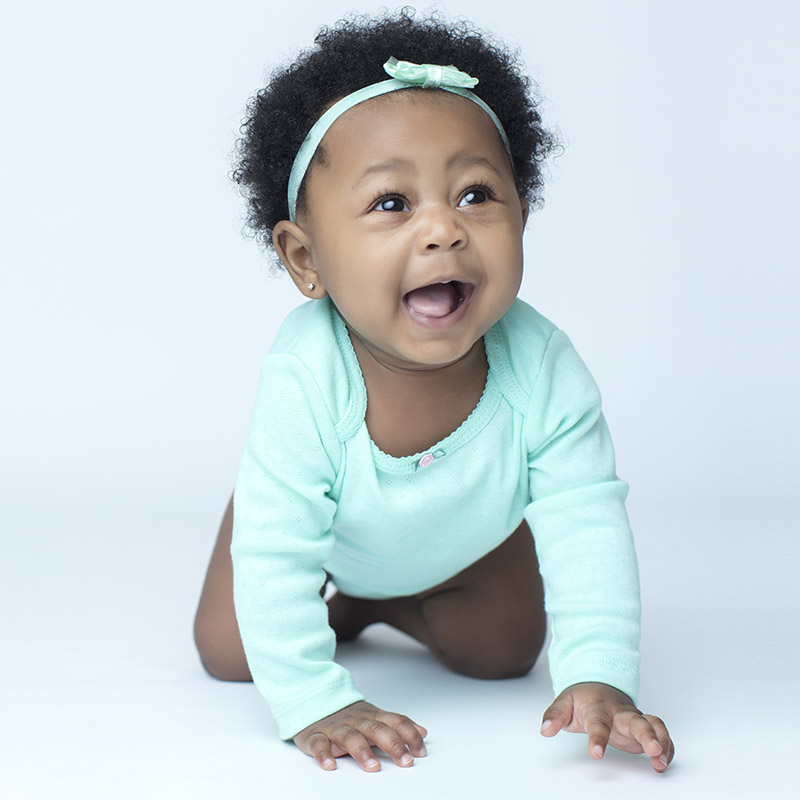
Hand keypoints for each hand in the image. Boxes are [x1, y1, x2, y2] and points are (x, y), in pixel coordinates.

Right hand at [293, 700, 427, 771]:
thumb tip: (423, 732)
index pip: (395, 721)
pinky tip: (330, 765)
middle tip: (405, 761)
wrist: (314, 701)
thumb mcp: (375, 717)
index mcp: (372, 716)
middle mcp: (356, 721)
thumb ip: (398, 725)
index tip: (421, 751)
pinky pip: (319, 744)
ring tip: (373, 766)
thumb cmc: (348, 716)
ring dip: (362, 751)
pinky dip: (323, 755)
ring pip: (350, 736)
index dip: (410, 735)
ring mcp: (336, 728)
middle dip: (393, 744)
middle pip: (376, 729)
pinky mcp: (316, 736)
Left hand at [540, 682, 673, 772]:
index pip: (598, 723)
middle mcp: (619, 712)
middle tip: (653, 749)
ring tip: (661, 760)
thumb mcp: (564, 703)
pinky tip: (665, 761)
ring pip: (653, 724)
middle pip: (635, 720)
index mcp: (598, 708)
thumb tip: (545, 729)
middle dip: (646, 734)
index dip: (597, 738)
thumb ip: (554, 715)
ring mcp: (634, 718)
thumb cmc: (583, 698)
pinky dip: (667, 746)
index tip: (596, 754)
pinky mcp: (643, 726)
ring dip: (661, 740)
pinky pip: (661, 733)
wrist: (598, 685)